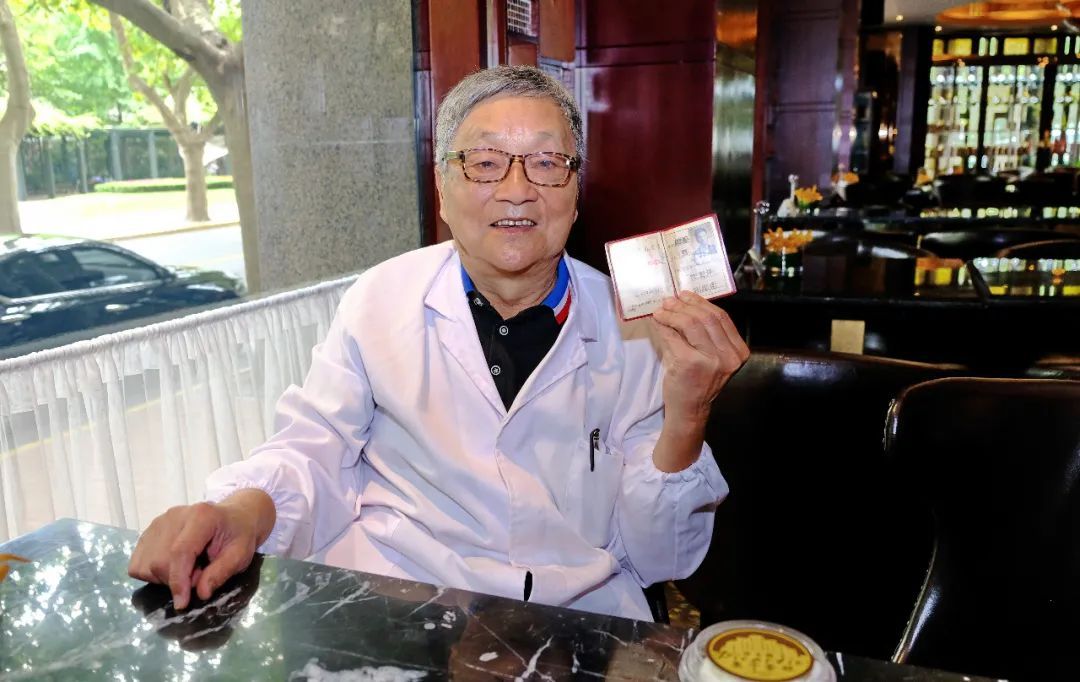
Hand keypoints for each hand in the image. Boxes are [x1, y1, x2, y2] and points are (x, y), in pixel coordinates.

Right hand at [128, 489, 274, 609]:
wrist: (234, 517)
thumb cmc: (238, 536)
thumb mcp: (240, 555)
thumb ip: (221, 573)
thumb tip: (201, 593)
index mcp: (201, 516)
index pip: (180, 552)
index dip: (178, 581)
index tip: (182, 603)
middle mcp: (174, 516)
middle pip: (159, 561)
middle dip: (176, 580)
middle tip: (199, 575)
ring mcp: (159, 522)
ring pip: (145, 563)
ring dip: (164, 577)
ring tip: (189, 568)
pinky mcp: (149, 530)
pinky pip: (138, 562)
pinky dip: (152, 572)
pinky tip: (173, 566)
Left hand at [650, 291, 749, 422]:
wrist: (690, 409)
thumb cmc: (698, 381)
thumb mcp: (711, 355)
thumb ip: (705, 332)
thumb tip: (685, 303)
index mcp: (738, 351)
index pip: (721, 318)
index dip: (701, 303)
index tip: (686, 296)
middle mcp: (728, 356)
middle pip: (706, 317)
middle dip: (685, 305)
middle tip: (669, 301)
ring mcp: (710, 360)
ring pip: (690, 323)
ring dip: (673, 313)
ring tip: (662, 310)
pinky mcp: (689, 363)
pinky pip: (674, 336)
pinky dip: (664, 325)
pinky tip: (658, 321)